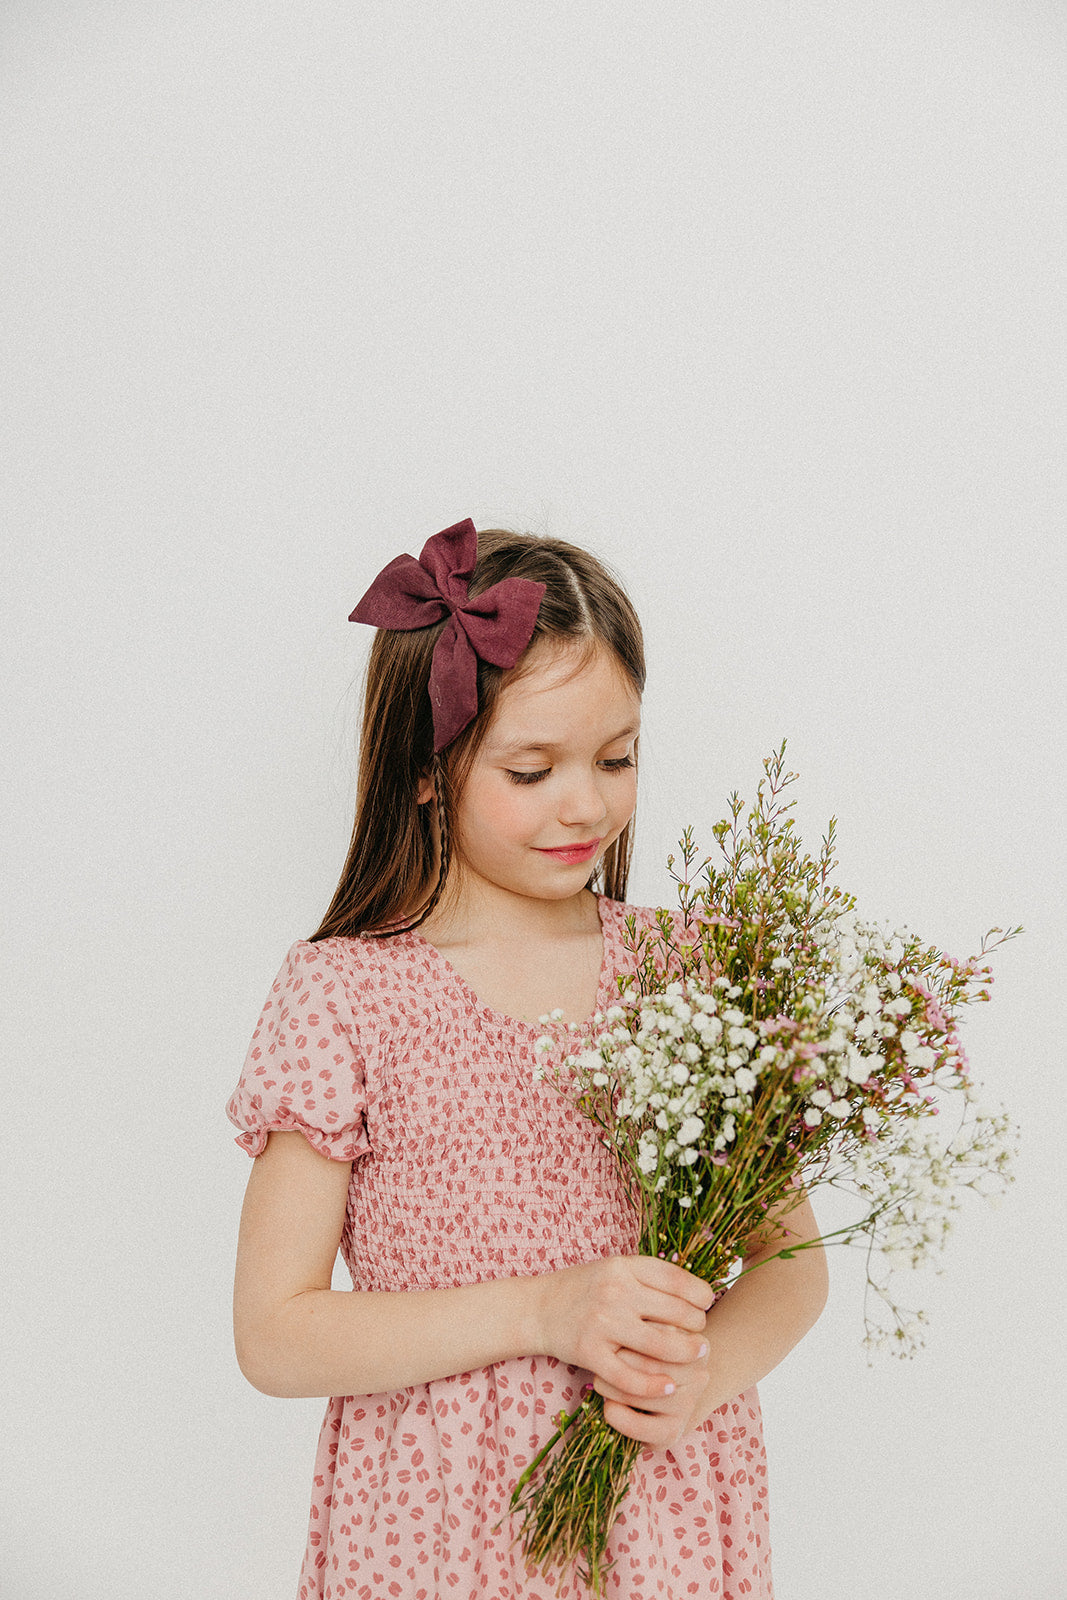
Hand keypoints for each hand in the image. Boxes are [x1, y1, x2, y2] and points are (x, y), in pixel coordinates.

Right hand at [533, 1254, 712, 1425]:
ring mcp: (602, 1323)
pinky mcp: (590, 1353)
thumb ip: (648, 1277)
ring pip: (660, 1345)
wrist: (536, 1308)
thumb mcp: (614, 1269)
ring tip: (698, 1355)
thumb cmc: (583, 1288)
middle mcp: (614, 1292)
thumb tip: (693, 1291)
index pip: (676, 1280)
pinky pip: (630, 1376)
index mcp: (623, 1266)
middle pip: (675, 1312)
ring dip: (686, 1354)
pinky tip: (668, 1386)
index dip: (700, 1294)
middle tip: (702, 1334)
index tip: (706, 1304)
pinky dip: (654, 1385)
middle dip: (697, 1326)